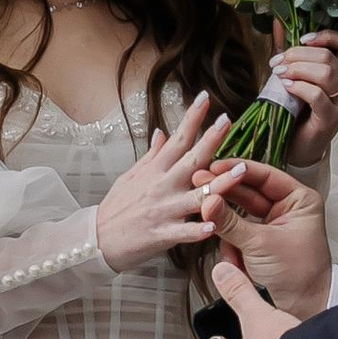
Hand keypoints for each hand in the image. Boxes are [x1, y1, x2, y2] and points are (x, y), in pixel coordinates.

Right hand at [95, 92, 231, 270]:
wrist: (96, 240)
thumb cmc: (116, 208)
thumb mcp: (130, 176)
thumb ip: (152, 155)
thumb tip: (162, 132)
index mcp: (155, 171)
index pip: (177, 139)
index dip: (192, 118)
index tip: (205, 98)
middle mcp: (162, 186)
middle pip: (191, 160)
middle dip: (210, 140)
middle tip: (227, 122)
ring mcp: (164, 210)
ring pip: (197, 196)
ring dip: (220, 184)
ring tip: (240, 172)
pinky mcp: (162, 234)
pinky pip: (184, 232)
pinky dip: (198, 229)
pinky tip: (213, 225)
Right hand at [195, 154, 332, 315]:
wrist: (305, 308)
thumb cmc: (300, 275)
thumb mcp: (261, 244)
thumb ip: (231, 222)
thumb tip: (208, 202)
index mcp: (299, 200)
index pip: (265, 175)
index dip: (238, 169)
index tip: (215, 167)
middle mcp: (286, 209)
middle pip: (248, 192)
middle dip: (225, 194)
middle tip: (201, 186)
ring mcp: (271, 225)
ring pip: (238, 214)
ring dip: (227, 226)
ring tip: (213, 227)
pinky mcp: (259, 242)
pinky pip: (236, 234)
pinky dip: (230, 245)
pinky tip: (232, 258)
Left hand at [265, 33, 337, 162]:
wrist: (299, 145)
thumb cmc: (300, 109)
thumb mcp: (297, 76)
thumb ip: (291, 53)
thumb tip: (277, 25)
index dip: (326, 36)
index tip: (303, 40)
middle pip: (329, 57)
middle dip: (299, 55)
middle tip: (278, 62)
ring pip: (326, 73)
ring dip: (298, 69)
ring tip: (280, 73)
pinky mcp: (333, 118)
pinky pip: (317, 95)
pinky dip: (299, 86)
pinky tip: (286, 86)